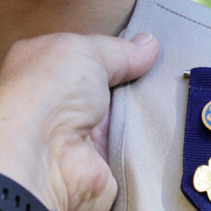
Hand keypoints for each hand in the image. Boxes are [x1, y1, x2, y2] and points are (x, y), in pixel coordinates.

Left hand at [0, 32, 158, 210]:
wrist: (43, 159)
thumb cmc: (48, 92)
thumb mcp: (84, 51)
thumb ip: (118, 50)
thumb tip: (148, 44)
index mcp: (41, 69)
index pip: (82, 57)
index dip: (113, 53)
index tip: (146, 51)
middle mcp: (56, 103)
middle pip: (106, 89)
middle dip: (135, 83)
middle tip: (162, 75)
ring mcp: (77, 138)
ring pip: (123, 121)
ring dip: (143, 114)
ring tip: (168, 101)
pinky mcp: (98, 166)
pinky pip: (133, 153)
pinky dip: (149, 145)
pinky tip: (167, 131)